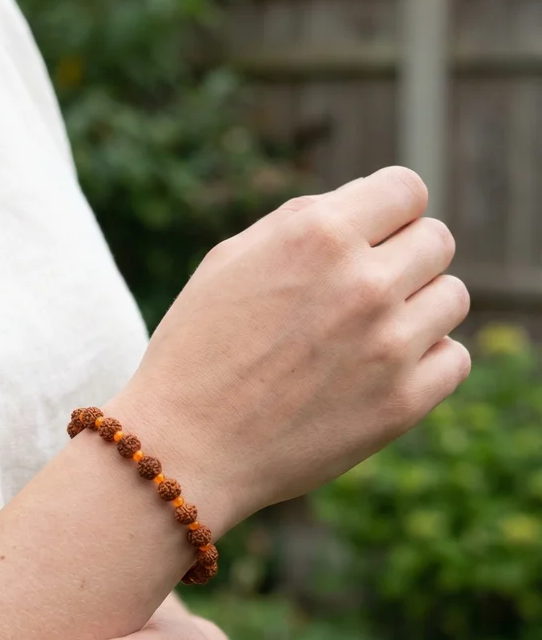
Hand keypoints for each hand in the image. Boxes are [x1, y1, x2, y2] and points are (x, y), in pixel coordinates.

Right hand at [111, 167, 469, 535]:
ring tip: (370, 336)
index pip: (407, 189)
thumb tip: (369, 205)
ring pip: (453, 297)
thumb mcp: (233, 260)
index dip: (391, 212)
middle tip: (363, 295)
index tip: (374, 238)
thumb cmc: (199, 350)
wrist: (184, 450)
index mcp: (318, 235)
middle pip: (436, 241)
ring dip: (419, 309)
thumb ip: (306, 222)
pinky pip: (454, 359)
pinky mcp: (403, 403)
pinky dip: (427, 363)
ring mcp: (389, 345)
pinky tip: (382, 373)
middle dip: (404, 259)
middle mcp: (362, 282)